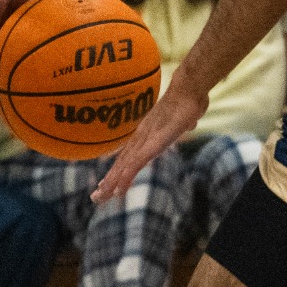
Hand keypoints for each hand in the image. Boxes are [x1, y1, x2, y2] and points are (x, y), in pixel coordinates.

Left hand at [92, 85, 206, 202]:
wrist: (188, 90)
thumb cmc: (188, 101)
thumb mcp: (185, 119)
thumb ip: (184, 124)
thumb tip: (189, 123)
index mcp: (146, 134)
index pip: (128, 155)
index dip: (117, 169)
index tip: (105, 182)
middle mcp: (141, 138)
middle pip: (121, 163)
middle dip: (109, 181)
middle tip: (96, 197)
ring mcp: (146, 141)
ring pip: (124, 166)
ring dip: (112, 183)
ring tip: (101, 197)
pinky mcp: (152, 144)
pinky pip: (136, 164)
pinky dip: (126, 178)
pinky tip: (118, 190)